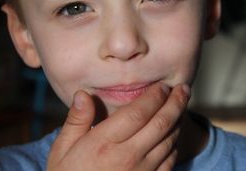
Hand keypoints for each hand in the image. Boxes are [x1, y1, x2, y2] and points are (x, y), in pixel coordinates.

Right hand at [47, 83, 190, 170]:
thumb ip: (76, 121)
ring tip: (181, 105)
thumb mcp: (62, 149)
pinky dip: (176, 143)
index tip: (162, 86)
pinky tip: (175, 132)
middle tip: (184, 89)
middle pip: (160, 124)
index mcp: (103, 144)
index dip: (154, 97)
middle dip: (175, 103)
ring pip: (169, 141)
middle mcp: (126, 157)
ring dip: (178, 120)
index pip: (137, 113)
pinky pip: (170, 161)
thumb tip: (83, 94)